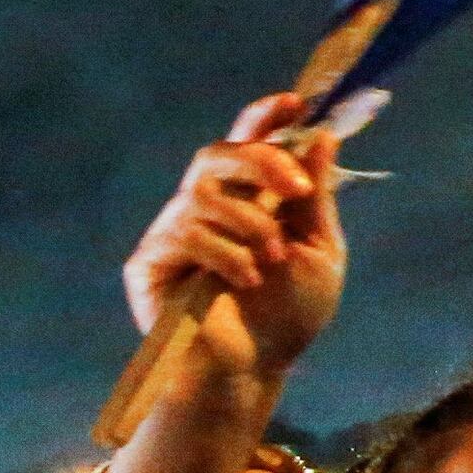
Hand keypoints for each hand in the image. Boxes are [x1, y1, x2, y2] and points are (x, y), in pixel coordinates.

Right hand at [120, 97, 344, 380]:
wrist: (254, 370)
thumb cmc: (287, 317)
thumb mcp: (318, 252)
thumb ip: (316, 198)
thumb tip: (324, 137)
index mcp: (247, 202)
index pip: (247, 145)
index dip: (263, 118)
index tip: (295, 102)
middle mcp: (205, 210)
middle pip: (216, 155)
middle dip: (260, 161)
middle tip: (295, 191)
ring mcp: (173, 235)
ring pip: (202, 194)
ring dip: (249, 224)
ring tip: (269, 262)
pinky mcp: (149, 263)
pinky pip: (183, 232)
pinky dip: (223, 253)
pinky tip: (242, 281)